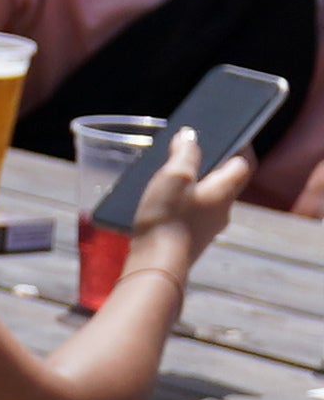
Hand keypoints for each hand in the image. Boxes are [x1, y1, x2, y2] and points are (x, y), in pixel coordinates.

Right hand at [124, 129, 246, 280]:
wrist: (156, 265)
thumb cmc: (168, 218)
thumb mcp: (175, 177)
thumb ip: (185, 153)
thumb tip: (190, 136)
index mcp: (225, 191)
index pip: (242, 164)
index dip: (238, 147)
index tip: (227, 134)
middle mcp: (223, 210)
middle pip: (225, 181)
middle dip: (210, 166)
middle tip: (190, 153)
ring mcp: (208, 228)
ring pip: (208, 199)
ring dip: (194, 186)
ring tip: (170, 177)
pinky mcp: (191, 240)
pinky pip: (193, 215)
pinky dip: (183, 205)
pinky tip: (162, 204)